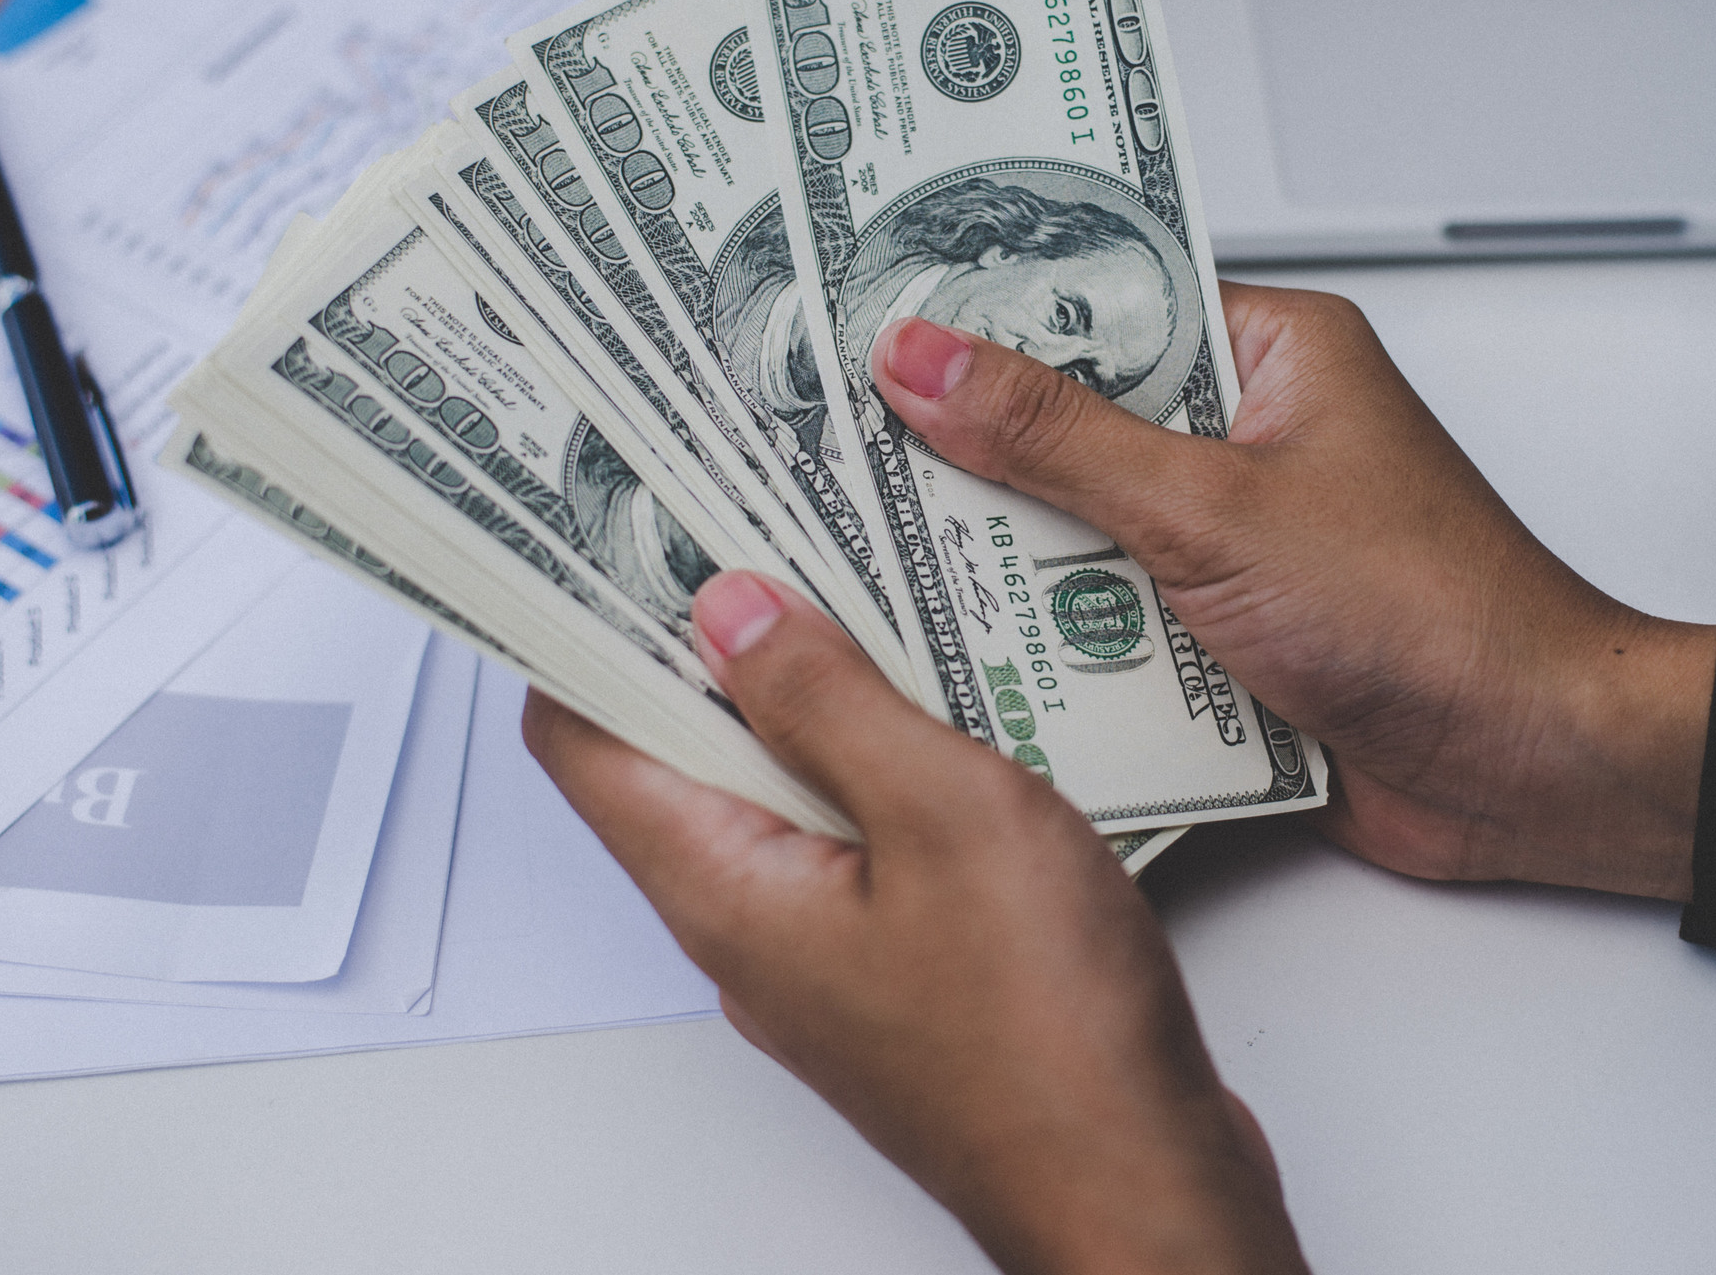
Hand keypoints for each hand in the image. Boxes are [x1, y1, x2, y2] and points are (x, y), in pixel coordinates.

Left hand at [524, 571, 1309, 1274]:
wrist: (1137, 1191)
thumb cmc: (1049, 1039)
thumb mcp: (944, 817)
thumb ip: (830, 704)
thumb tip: (734, 612)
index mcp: (721, 888)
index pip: (580, 736)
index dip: (578, 625)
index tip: (608, 530)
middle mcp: (747, 926)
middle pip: (674, 754)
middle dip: (703, 637)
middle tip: (751, 524)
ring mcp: (819, 954)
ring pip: (772, 793)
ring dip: (803, 695)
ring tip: (858, 589)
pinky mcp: (893, 970)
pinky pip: (848, 838)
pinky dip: (870, 760)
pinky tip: (941, 707)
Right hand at [871, 283, 1715, 901]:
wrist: (1533, 769)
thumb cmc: (1439, 615)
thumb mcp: (1212, 507)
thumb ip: (1055, 438)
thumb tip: (927, 359)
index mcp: (1268, 356)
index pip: (1097, 302)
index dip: (986, 308)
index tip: (872, 311)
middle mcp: (1247, 441)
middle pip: (1070, 427)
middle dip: (973, 454)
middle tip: (840, 446)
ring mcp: (1233, 546)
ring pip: (1079, 535)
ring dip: (1012, 562)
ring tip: (886, 554)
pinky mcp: (1223, 642)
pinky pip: (1108, 627)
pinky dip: (1057, 646)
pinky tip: (977, 657)